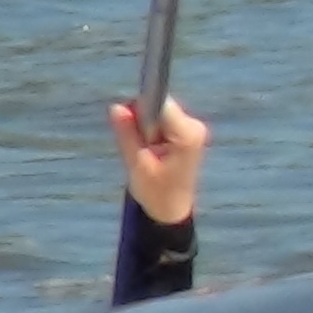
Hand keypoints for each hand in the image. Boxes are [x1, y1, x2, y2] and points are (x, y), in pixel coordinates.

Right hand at [109, 96, 208, 223]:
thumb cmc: (156, 192)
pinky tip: (152, 151)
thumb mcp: (136, 163)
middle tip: (139, 147)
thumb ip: (127, 133)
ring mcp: (193, 129)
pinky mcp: (188, 132)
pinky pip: (163, 121)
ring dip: (146, 128)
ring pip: (159, 113)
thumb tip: (117, 106)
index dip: (140, 109)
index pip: (160, 102)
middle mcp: (194, 127)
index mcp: (187, 134)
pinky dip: (151, 132)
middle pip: (159, 105)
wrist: (171, 209)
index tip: (130, 125)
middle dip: (142, 121)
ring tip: (146, 152)